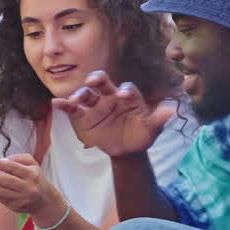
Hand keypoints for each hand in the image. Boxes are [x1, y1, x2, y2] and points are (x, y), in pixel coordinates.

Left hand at [0, 153, 60, 215]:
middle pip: (6, 180)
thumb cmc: (34, 177)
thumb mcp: (32, 164)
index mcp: (33, 175)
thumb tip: (2, 159)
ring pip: (1, 191)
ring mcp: (22, 199)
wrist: (43, 200)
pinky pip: (0, 199)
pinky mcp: (15, 207)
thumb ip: (19, 158)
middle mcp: (29, 188)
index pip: (13, 168)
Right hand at [53, 71, 176, 156]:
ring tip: (76, 98)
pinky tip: (57, 103)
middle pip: (103, 83)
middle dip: (98, 80)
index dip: (125, 90)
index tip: (122, 95)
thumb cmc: (141, 134)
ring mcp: (97, 106)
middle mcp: (111, 96)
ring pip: (87, 95)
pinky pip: (74, 110)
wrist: (127, 149)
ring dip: (81, 94)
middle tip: (93, 81)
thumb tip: (172, 111)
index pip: (127, 89)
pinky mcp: (86, 117)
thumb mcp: (151, 129)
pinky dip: (65, 106)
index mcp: (129, 97)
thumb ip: (158, 119)